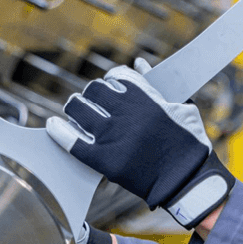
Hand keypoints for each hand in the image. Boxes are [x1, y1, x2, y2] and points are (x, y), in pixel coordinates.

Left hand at [47, 61, 233, 228]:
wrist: (188, 180)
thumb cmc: (189, 144)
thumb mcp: (182, 107)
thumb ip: (157, 84)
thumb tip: (139, 63)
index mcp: (145, 97)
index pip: (117, 77)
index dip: (111, 80)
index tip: (110, 86)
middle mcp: (125, 113)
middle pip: (94, 91)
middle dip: (92, 94)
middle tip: (91, 101)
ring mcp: (113, 136)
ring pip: (79, 110)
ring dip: (75, 107)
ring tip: (75, 112)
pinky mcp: (105, 160)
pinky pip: (73, 141)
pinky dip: (59, 131)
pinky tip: (53, 126)